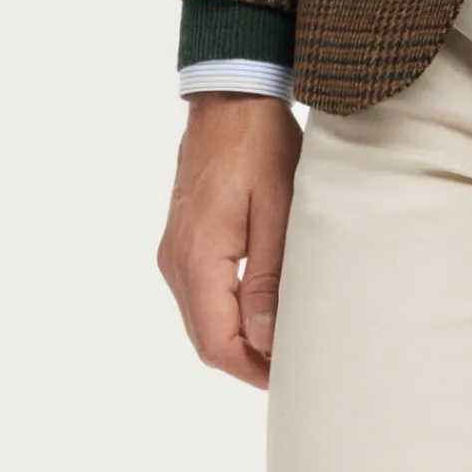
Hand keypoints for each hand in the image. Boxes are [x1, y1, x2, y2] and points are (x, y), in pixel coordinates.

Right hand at [157, 94, 301, 386]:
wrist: (230, 96)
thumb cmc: (259, 145)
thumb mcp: (277, 210)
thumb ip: (268, 278)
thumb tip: (265, 341)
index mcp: (198, 259)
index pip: (217, 344)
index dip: (253, 370)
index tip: (291, 376)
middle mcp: (176, 262)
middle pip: (206, 338)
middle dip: (248, 359)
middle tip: (296, 363)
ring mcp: (175, 251)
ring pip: (202, 319)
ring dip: (238, 336)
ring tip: (285, 339)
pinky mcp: (183, 239)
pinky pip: (200, 293)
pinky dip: (228, 311)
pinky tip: (262, 306)